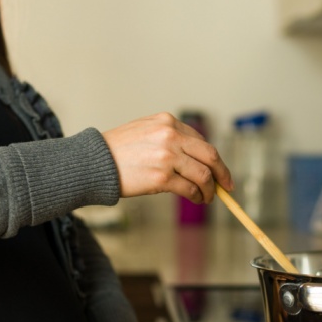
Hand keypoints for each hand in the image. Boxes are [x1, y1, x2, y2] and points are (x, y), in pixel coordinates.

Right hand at [102, 112, 233, 201]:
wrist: (94, 162)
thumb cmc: (118, 150)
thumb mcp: (146, 130)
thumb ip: (170, 137)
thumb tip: (197, 159)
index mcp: (168, 122)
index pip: (201, 141)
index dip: (215, 159)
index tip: (220, 170)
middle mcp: (170, 136)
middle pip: (210, 156)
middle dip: (222, 173)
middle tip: (227, 186)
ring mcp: (167, 156)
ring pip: (203, 175)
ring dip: (210, 190)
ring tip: (208, 198)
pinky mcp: (161, 177)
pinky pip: (189, 189)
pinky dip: (196, 196)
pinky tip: (195, 199)